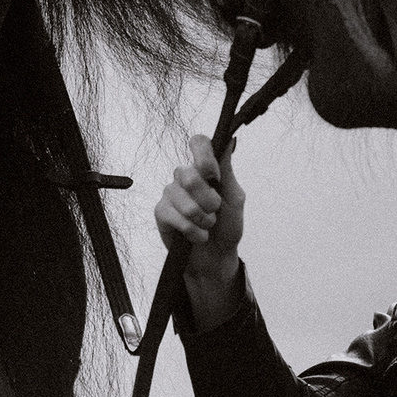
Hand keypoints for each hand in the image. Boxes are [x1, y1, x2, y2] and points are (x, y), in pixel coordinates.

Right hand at [154, 134, 244, 322]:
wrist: (216, 257)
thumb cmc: (227, 226)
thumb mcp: (234, 197)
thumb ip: (227, 170)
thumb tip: (230, 140)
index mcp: (204, 169)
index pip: (199, 143)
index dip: (204, 155)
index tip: (213, 174)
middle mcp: (185, 177)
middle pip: (190, 175)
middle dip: (209, 200)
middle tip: (216, 211)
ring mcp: (171, 193)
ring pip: (185, 200)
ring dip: (203, 219)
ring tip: (207, 226)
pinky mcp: (161, 212)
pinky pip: (176, 217)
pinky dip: (193, 230)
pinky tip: (196, 236)